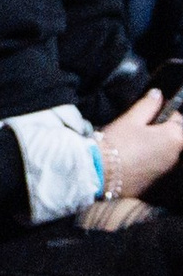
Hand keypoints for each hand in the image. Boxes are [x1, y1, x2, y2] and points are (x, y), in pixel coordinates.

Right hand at [97, 90, 182, 204]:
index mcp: (174, 137)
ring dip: (153, 146)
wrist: (99, 174)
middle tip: (135, 129)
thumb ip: (147, 105)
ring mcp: (166, 170)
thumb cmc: (116, 143)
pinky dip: (146, 161)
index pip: (177, 119)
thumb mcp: (130, 119)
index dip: (162, 114)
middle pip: (172, 137)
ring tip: (130, 145)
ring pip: (163, 152)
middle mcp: (176, 155)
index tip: (146, 114)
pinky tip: (128, 159)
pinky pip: (154, 166)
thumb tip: (158, 93)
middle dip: (159, 132)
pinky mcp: (154, 182)